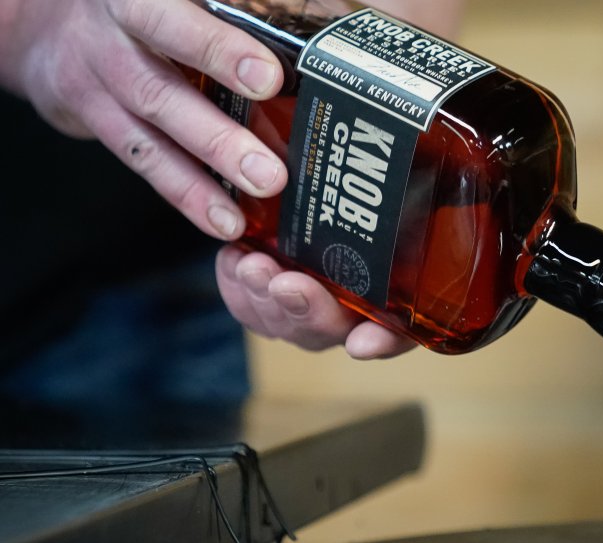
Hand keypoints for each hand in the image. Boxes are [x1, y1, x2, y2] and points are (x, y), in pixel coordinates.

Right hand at [0, 0, 287, 239]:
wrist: (46, 15)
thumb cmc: (141, 1)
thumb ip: (236, 11)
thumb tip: (316, 39)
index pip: (173, 20)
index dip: (219, 50)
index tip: (269, 79)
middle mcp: (110, 35)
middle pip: (160, 91)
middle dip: (218, 137)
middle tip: (270, 173)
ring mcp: (95, 79)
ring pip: (148, 136)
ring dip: (200, 182)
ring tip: (242, 214)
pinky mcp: (90, 117)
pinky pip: (141, 159)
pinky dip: (183, 192)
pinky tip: (219, 219)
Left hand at [212, 0, 462, 357]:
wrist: (356, 111)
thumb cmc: (389, 125)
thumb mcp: (413, 137)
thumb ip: (425, 160)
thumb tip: (452, 153)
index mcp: (407, 276)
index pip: (403, 328)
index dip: (385, 341)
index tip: (364, 341)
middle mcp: (364, 289)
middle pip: (338, 331)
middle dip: (306, 313)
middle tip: (286, 282)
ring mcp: (319, 281)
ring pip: (291, 320)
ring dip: (267, 302)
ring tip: (249, 265)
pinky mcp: (278, 267)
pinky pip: (255, 299)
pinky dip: (240, 286)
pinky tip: (235, 256)